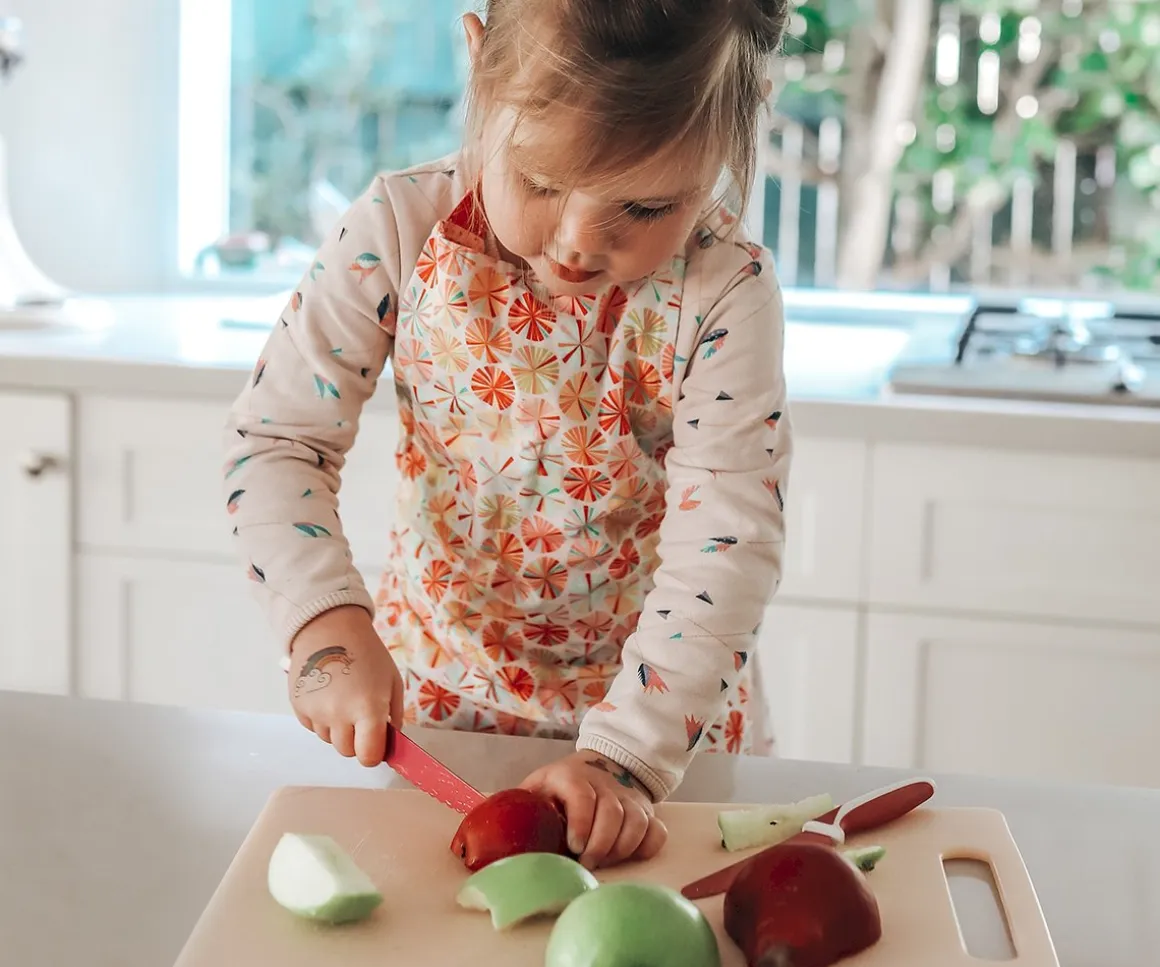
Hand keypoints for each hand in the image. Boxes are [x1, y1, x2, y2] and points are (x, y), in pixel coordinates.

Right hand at [288, 605, 403, 767]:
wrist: (330, 629)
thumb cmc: (367, 654)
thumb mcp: (392, 681)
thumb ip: (394, 716)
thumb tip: (389, 743)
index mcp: (368, 709)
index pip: (368, 756)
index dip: (374, 754)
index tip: (376, 744)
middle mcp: (339, 715)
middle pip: (347, 751)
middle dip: (357, 740)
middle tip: (361, 717)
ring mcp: (316, 712)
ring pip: (330, 739)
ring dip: (339, 729)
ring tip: (344, 699)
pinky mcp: (299, 707)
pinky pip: (314, 727)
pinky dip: (322, 719)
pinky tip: (329, 694)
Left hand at [521, 751, 667, 869]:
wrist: (602, 766)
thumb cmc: (561, 786)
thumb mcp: (538, 786)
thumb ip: (518, 804)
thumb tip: (486, 831)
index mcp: (572, 777)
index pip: (582, 795)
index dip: (581, 822)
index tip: (574, 846)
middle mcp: (605, 784)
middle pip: (613, 813)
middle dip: (600, 845)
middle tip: (587, 864)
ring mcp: (629, 798)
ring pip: (636, 823)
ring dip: (621, 849)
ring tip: (603, 862)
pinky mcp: (646, 811)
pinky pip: (656, 831)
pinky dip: (646, 847)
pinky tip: (629, 855)